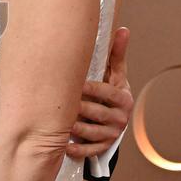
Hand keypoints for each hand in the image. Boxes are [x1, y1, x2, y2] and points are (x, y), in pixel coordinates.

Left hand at [67, 27, 132, 157]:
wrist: (115, 120)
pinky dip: (76, 148)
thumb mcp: (116, 74)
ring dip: (73, 127)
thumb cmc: (111, 92)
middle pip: (95, 112)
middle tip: (58, 103)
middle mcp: (120, 118)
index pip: (106, 92)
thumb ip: (116, 54)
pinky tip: (64, 144)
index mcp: (123, 98)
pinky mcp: (103, 147)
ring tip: (57, 121)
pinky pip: (88, 150)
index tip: (74, 84)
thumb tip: (123, 30)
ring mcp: (112, 134)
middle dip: (77, 108)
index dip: (89, 88)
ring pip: (89, 131)